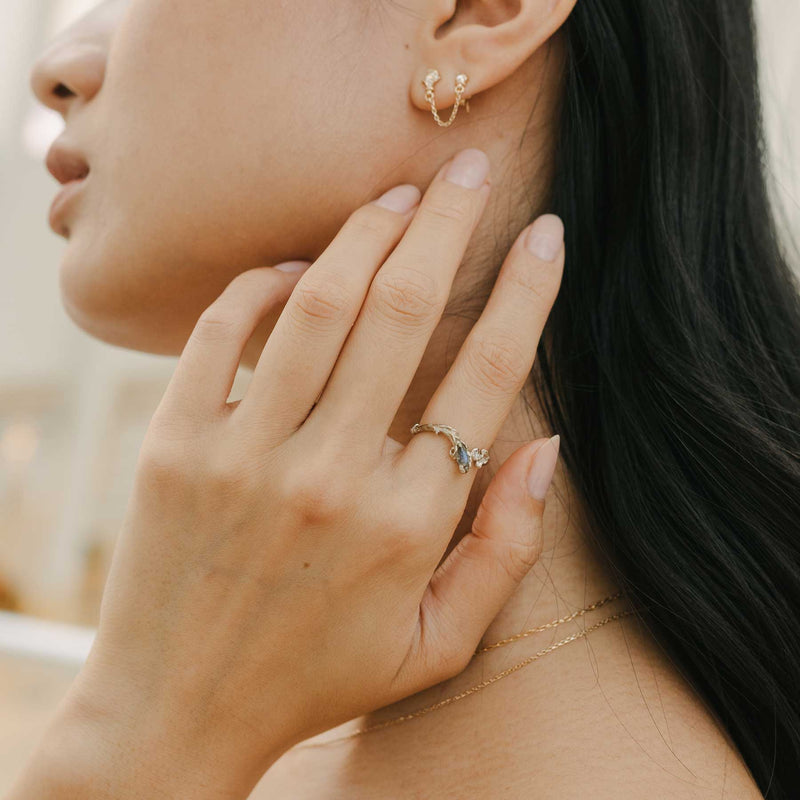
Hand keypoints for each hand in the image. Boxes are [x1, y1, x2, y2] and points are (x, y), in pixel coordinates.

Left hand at [16, 148, 564, 798]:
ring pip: (320, 305)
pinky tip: (298, 264)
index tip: (544, 236)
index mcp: (408, 525)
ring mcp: (245, 455)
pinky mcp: (174, 444)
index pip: (487, 377)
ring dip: (366, 233)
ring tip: (398, 195)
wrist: (177, 708)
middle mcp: (331, 477)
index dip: (525, 293)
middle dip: (448, 226)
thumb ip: (507, 550)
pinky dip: (262, 281)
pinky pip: (223, 330)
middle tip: (470, 172)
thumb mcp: (436, 643)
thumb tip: (549, 448)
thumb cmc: (316, 676)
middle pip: (405, 313)